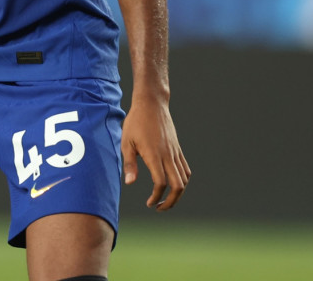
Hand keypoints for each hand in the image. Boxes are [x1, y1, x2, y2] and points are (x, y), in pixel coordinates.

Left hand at [121, 95, 190, 209]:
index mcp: (154, 155)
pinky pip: (185, 169)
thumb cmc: (136, 122)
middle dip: (171, 202)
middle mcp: (168, 155)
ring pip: (184, 179)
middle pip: (178, 186)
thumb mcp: (127, 142)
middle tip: (159, 207)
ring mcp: (175, 152)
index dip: (156, 197)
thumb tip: (129, 183)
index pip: (161, 183)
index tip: (149, 203)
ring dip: (178, 193)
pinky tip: (172, 184)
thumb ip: (130, 164)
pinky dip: (182, 180)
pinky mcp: (177, 148)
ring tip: (165, 199)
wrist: (152, 104)